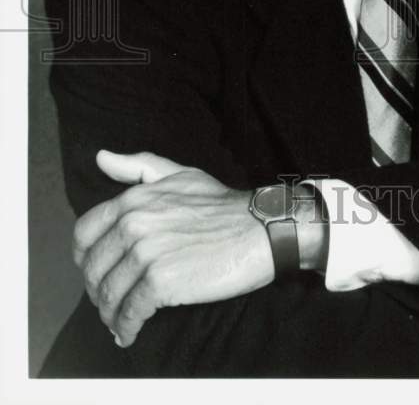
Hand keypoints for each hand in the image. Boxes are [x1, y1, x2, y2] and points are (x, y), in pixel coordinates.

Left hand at [73, 150, 273, 348]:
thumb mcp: (180, 175)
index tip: (98, 270)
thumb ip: (138, 167)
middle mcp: (134, 224)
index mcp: (134, 200)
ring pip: (108, 295)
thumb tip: (102, 158)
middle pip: (93, 269)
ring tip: (119, 322)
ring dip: (109, 314)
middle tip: (110, 301)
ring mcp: (146, 254)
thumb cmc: (223, 205)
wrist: (260, 229)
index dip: (85, 257)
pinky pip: (129, 313)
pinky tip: (130, 333)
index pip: (84, 233)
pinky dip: (126, 328)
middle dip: (97, 290)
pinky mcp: (161, 282)